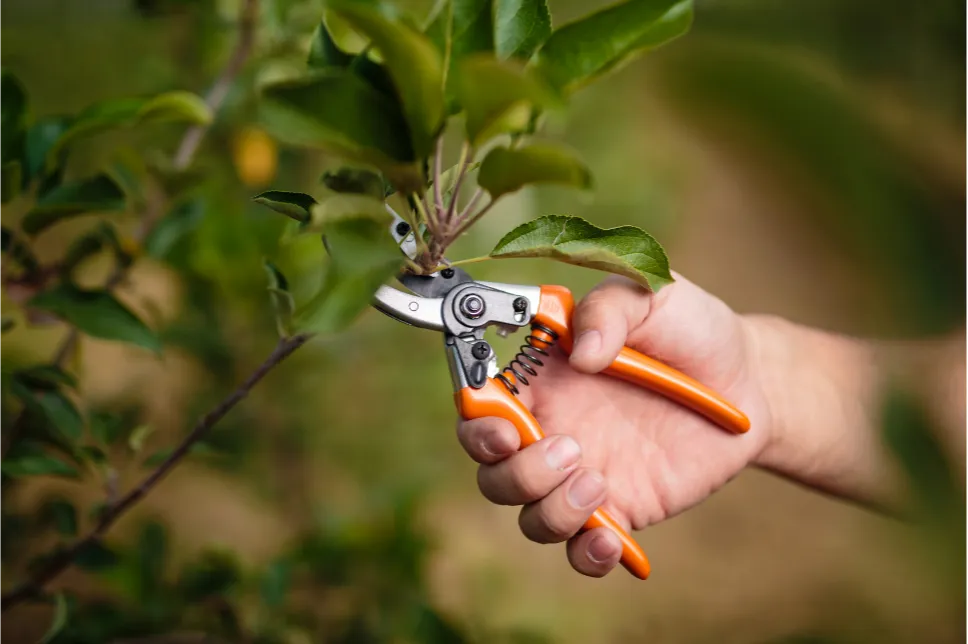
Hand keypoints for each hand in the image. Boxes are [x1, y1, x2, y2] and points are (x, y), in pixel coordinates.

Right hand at [456, 274, 773, 576]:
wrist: (749, 382)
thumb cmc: (691, 330)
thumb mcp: (652, 295)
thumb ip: (610, 310)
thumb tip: (582, 352)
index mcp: (542, 377)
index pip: (480, 404)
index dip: (476, 420)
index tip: (501, 424)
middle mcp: (552, 428)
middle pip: (493, 470)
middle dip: (514, 471)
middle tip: (568, 448)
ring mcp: (582, 474)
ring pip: (530, 516)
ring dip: (551, 508)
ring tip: (600, 481)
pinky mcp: (619, 511)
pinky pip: (582, 551)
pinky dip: (586, 555)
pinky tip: (613, 539)